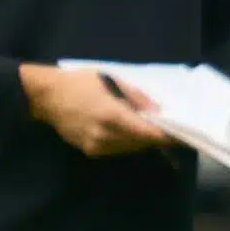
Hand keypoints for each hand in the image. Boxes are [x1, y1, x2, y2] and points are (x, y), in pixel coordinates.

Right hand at [19, 62, 175, 156]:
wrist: (45, 96)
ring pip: (130, 148)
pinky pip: (117, 149)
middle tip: (173, 131)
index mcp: (112, 115)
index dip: (167, 137)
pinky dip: (127, 142)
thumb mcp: (109, 79)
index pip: (148, 133)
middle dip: (158, 139)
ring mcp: (97, 146)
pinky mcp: (90, 151)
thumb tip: (158, 109)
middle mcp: (105, 135)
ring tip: (153, 130)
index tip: (184, 136)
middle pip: (141, 143)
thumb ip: (136, 96)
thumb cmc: (79, 82)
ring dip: (143, 141)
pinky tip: (129, 131)